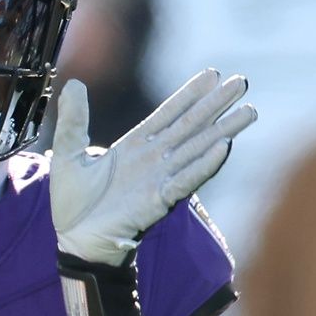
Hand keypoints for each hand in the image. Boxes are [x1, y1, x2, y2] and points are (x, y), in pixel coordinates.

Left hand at [49, 69, 254, 264]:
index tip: (213, 74)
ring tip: (248, 112)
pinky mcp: (158, 201)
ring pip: (197, 149)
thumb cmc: (74, 204)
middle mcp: (153, 159)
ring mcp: (159, 179)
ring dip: (223, 130)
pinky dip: (204, 164)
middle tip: (242, 82)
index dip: (190, 94)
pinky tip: (224, 147)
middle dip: (216, 105)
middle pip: (191, 126)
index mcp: (134, 146)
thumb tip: (74, 84)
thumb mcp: (67, 154)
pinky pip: (186, 179)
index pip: (168, 113)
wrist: (75, 241)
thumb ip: (74, 121)